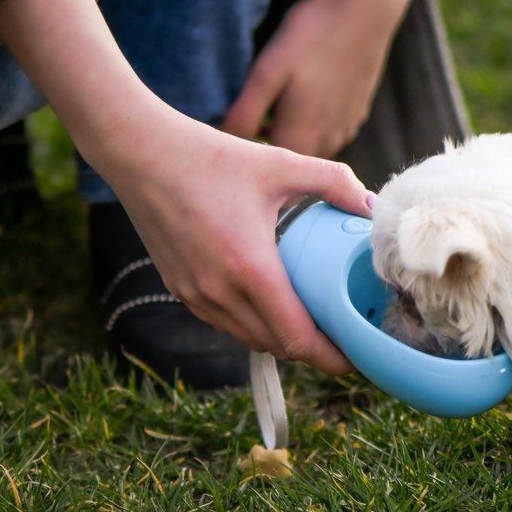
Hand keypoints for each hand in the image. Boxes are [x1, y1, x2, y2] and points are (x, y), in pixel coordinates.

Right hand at [103, 108, 371, 372]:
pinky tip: (278, 307)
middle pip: (278, 346)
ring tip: (318, 326)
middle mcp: (219, 292)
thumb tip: (371, 205)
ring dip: (285, 340)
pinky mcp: (181, 290)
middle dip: (316, 352)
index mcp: (249, 268)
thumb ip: (333, 181)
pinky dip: (257, 325)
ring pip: (251, 339)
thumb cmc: (211, 157)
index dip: (332, 357)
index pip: (296, 338)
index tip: (358, 358)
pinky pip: (227, 324)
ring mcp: (196, 295)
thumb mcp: (282, 163)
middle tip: (348, 338)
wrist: (140, 152)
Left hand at [224, 0, 423, 156]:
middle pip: (293, 166)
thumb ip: (245, 113)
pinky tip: (302, 102)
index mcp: (303, 137)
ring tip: (270, 118)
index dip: (248, 165)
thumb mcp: (267, 71)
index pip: (269, 174)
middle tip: (245, 132)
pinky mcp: (357, 113)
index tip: (230, 147)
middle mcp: (329, 140)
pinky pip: (330, 135)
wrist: (365, 9)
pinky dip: (312, 130)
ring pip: (312, 151)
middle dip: (270, 157)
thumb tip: (224, 140)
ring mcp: (347, 128)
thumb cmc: (311, 35)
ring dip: (292, 143)